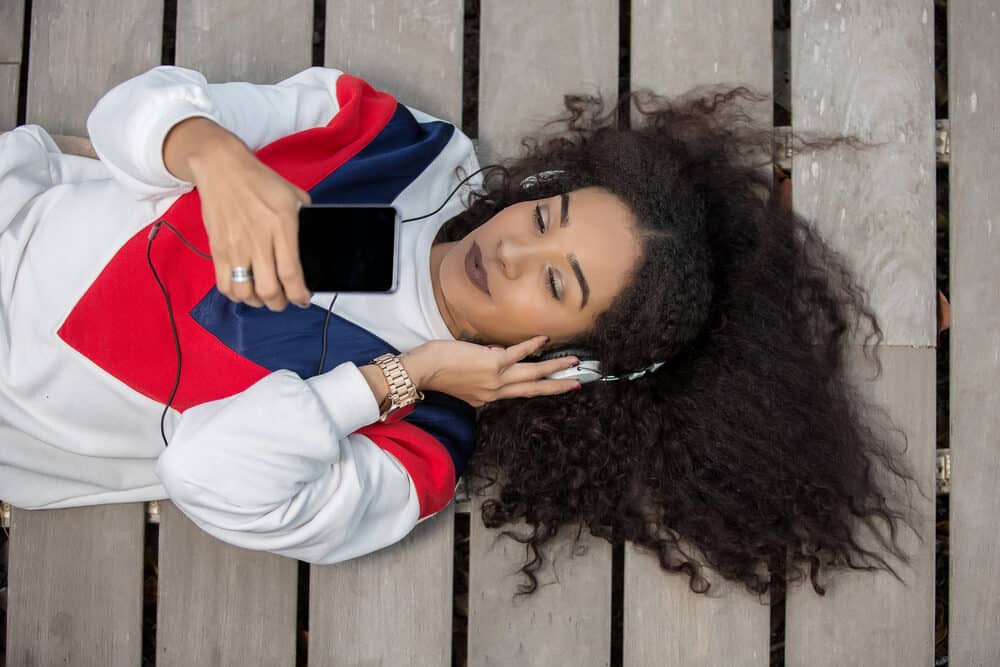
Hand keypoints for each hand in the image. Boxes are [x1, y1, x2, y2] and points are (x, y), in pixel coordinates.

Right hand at [163, 117, 311, 309]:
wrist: (222, 167)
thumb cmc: (261, 181)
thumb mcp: (294, 196)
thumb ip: (305, 223)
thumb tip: (313, 249)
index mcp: (281, 225)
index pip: (291, 273)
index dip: (299, 294)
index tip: (303, 299)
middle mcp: (258, 239)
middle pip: (268, 290)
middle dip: (280, 303)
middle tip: (284, 300)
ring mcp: (235, 246)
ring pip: (245, 292)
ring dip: (257, 301)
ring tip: (264, 295)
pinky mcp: (218, 249)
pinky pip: (224, 285)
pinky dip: (236, 295)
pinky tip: (245, 288)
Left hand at [400, 335, 581, 406]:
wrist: (423, 371)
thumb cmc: (437, 371)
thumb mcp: (463, 379)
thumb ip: (482, 371)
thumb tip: (496, 353)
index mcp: (487, 397)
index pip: (516, 390)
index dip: (535, 384)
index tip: (552, 384)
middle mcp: (495, 392)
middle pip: (532, 389)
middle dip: (557, 386)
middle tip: (578, 383)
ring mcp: (496, 379)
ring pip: (532, 374)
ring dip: (554, 368)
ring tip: (573, 363)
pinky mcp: (492, 363)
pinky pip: (518, 353)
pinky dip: (532, 346)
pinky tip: (545, 339)